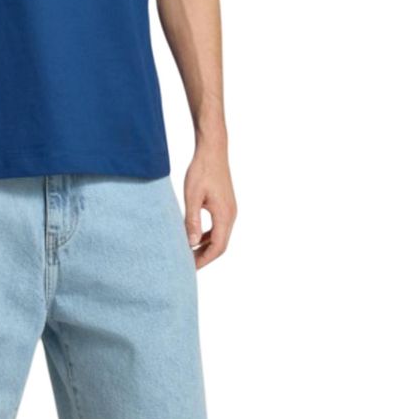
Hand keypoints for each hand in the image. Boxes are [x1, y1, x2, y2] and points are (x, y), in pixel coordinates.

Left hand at [183, 147, 236, 269]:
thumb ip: (192, 220)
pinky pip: (218, 226)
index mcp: (224, 215)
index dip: (204, 259)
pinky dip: (207, 235)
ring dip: (205, 246)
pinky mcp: (225, 204)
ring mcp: (230, 210)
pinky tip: (194, 236)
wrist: (212, 151)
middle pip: (220, 245)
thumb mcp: (192, 196)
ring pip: (219, 236)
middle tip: (187, 265)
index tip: (189, 268)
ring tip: (188, 253)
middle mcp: (231, 215)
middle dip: (204, 256)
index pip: (217, 247)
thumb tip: (191, 243)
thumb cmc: (201, 170)